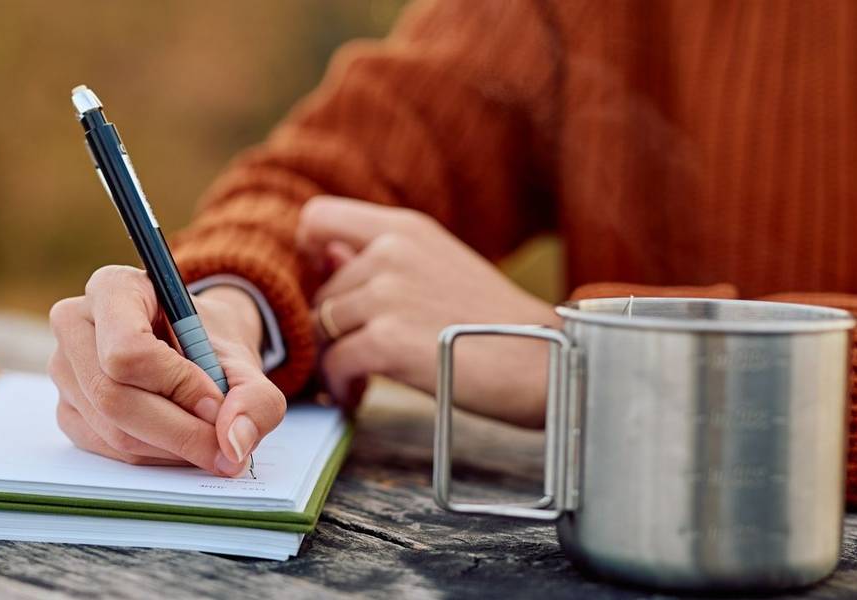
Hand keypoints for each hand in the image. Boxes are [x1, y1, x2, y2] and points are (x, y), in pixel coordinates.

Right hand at [47, 265, 286, 475]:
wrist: (192, 344)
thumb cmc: (208, 342)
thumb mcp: (242, 357)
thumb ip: (255, 396)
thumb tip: (236, 442)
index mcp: (112, 287)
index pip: (127, 350)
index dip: (176, 385)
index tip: (216, 401)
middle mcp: (74, 323)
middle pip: (114, 397)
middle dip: (179, 431)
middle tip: (224, 445)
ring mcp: (63, 369)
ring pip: (112, 431)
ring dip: (170, 450)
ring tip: (207, 442)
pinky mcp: (65, 409)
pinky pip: (107, 451)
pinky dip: (153, 458)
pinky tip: (179, 445)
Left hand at [297, 196, 557, 426]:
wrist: (548, 361)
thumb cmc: (497, 323)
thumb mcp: (440, 266)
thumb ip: (380, 259)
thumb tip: (322, 256)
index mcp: (404, 229)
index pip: (317, 217)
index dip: (308, 252)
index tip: (323, 283)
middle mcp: (391, 253)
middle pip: (320, 291)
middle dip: (332, 328)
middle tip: (356, 356)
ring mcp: (389, 294)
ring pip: (323, 329)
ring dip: (335, 360)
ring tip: (360, 379)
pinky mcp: (388, 339)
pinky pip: (336, 363)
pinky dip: (341, 385)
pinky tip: (358, 395)